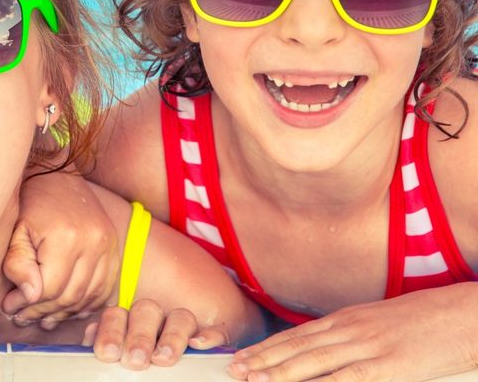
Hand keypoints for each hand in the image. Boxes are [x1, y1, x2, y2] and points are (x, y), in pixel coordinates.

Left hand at [1, 171, 118, 326]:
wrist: (57, 176)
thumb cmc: (31, 202)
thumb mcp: (16, 229)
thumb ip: (18, 262)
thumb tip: (30, 294)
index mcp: (66, 236)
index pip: (48, 289)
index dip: (26, 304)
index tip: (9, 306)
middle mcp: (93, 242)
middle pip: (69, 296)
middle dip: (42, 312)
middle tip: (21, 316)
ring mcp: (108, 246)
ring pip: (87, 297)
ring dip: (63, 312)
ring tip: (41, 316)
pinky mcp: (114, 249)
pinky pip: (103, 289)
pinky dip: (85, 303)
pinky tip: (65, 307)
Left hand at [87, 300, 230, 369]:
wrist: (159, 369)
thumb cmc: (130, 362)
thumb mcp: (114, 353)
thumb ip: (103, 343)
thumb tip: (86, 337)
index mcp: (127, 320)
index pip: (117, 313)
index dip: (110, 331)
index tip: (107, 354)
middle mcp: (154, 319)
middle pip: (147, 311)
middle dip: (139, 335)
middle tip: (134, 359)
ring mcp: (182, 327)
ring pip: (180, 317)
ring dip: (172, 335)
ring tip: (164, 357)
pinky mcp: (209, 339)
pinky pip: (214, 331)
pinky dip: (209, 336)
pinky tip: (199, 344)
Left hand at [229, 284, 477, 381]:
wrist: (462, 313)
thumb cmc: (426, 324)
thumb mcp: (381, 326)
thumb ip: (354, 339)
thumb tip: (331, 356)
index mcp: (347, 320)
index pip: (297, 337)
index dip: (268, 350)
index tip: (242, 359)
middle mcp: (350, 330)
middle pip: (298, 348)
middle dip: (264, 361)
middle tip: (234, 371)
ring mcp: (368, 347)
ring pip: (315, 362)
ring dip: (281, 373)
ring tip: (254, 381)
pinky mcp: (388, 366)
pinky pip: (349, 379)